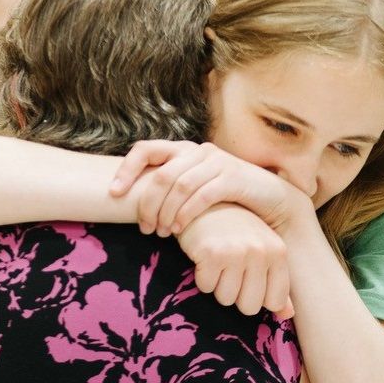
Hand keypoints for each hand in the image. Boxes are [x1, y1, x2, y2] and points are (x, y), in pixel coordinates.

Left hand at [110, 140, 298, 236]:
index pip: (145, 149)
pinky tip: (180, 230)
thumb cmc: (225, 197)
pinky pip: (201, 195)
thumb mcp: (194, 188)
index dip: (126, 169)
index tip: (113, 193)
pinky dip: (186, 214)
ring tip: (161, 233)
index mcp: (182, 149)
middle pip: (160, 174)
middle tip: (144, 228)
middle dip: (147, 204)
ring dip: (165, 212)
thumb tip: (134, 204)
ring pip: (179, 186)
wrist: (270, 198)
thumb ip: (170, 188)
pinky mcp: (232, 177)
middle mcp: (196, 150)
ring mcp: (215, 161)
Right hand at [177, 203, 293, 318]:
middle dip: (235, 294)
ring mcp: (236, 251)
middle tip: (229, 268)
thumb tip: (287, 315)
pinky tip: (204, 256)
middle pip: (249, 307)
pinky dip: (201, 276)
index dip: (256, 297)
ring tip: (217, 260)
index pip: (273, 301)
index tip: (247, 278)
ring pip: (225, 298)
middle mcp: (260, 251)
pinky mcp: (211, 253)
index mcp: (278, 252)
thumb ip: (276, 283)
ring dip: (217, 284)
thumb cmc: (235, 230)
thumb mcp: (262, 251)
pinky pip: (206, 286)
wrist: (205, 203)